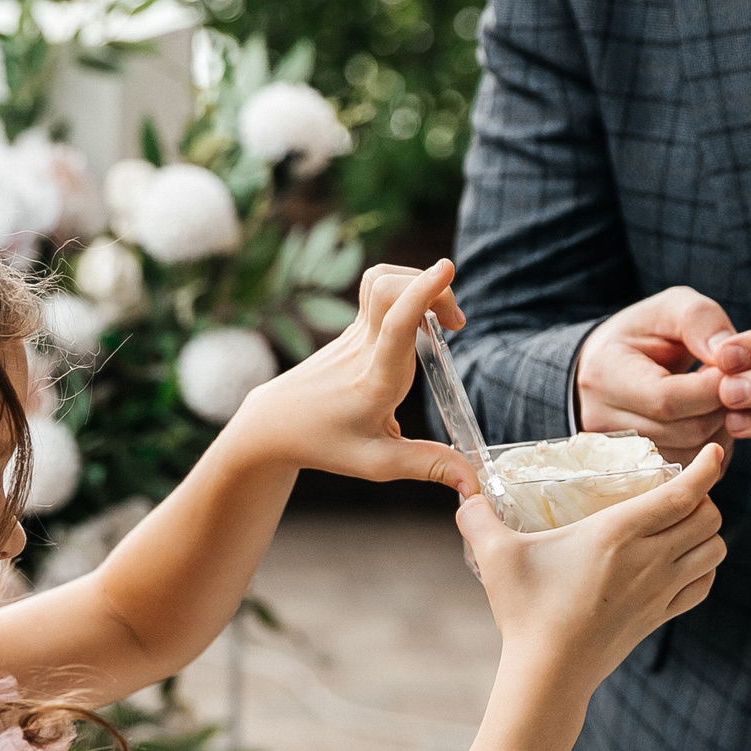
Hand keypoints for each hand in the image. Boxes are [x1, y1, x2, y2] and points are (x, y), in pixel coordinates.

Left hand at [229, 261, 475, 493]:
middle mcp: (362, 349)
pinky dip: (405, 289)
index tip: (446, 269)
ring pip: (380, 281)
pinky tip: (419, 321)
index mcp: (374, 380)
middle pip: (389, 288)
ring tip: (440, 318)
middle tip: (455, 324)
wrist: (276, 423)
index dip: (422, 293)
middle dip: (431, 289)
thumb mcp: (378, 464)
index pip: (396, 323)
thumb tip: (473, 481)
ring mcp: (354, 333)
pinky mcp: (353, 328)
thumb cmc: (325, 443)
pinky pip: (378, 290)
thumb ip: (428, 467)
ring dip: (416, 283)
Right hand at [460, 444, 725, 695]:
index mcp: (617, 534)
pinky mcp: (659, 617)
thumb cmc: (525, 612)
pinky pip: (703, 585)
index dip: (706, 469)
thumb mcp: (496, 555)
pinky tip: (682, 561)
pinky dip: (703, 567)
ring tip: (683, 524)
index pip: (683, 494)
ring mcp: (659, 591)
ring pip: (713, 550)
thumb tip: (462, 491)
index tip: (714, 454)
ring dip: (707, 532)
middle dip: (704, 498)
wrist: (549, 674)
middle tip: (680, 491)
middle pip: (708, 518)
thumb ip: (476, 517)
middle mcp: (649, 559)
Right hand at [575, 286, 735, 461]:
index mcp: (605, 376)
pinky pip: (691, 470)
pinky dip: (712, 447)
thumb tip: (727, 356)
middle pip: (686, 430)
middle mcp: (603, 421)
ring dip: (722, 427)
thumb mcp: (669, 308)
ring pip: (694, 455)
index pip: (668, 399)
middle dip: (724, 406)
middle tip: (730, 380)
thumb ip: (699, 320)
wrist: (611, 365)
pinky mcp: (639, 472)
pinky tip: (709, 418)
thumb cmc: (644, 333)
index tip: (736, 368)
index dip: (714, 388)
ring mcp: (618, 453)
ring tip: (717, 396)